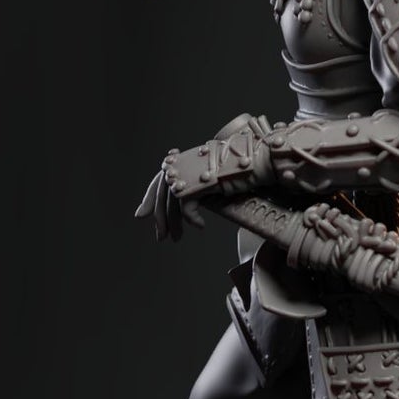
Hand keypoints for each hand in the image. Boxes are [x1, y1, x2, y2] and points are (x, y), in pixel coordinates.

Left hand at [132, 114, 276, 239]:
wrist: (257, 160)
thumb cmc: (241, 168)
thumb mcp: (214, 176)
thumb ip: (198, 183)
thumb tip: (190, 199)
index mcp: (186, 160)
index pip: (160, 180)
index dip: (149, 199)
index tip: (142, 215)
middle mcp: (185, 164)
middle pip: (163, 194)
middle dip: (160, 218)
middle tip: (161, 237)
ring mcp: (191, 172)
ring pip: (172, 202)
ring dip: (173, 223)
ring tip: (176, 238)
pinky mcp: (199, 183)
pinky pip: (188, 206)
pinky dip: (192, 219)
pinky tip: (200, 226)